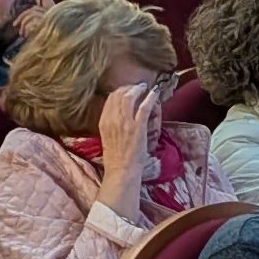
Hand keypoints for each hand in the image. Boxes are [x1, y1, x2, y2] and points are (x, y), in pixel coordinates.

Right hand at [95, 80, 158, 212]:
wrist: (121, 171)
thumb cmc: (116, 158)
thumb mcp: (107, 137)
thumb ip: (111, 124)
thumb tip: (118, 114)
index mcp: (103, 122)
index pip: (110, 99)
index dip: (120, 91)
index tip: (127, 90)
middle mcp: (112, 119)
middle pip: (119, 95)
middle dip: (129, 88)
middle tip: (137, 87)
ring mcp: (125, 122)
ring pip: (130, 97)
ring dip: (138, 90)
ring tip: (144, 88)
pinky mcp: (138, 127)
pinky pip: (144, 107)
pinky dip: (150, 97)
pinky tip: (154, 93)